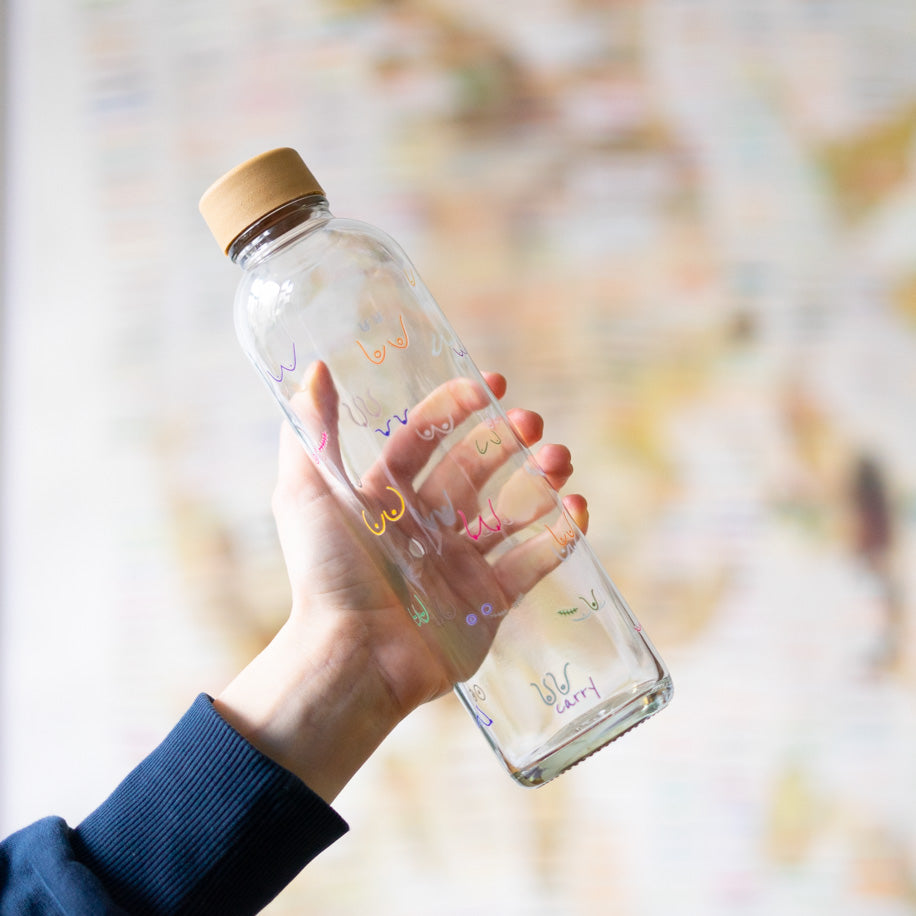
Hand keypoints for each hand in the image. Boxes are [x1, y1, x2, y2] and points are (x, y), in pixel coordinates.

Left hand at [215, 364, 587, 801]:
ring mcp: (460, 564)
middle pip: (476, 469)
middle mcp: (425, 526)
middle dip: (506, 440)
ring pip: (511, 511)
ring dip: (540, 480)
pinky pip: (533, 563)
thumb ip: (312, 431)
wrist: (352, 658)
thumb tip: (314, 367)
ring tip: (561, 458)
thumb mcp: (307, 493)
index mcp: (385, 497)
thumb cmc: (326, 575)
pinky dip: (558, 536)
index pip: (426, 439)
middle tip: (532, 421)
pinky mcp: (488, 603)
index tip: (490, 383)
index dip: (457, 407)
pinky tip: (576, 508)